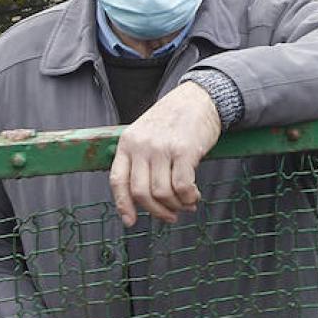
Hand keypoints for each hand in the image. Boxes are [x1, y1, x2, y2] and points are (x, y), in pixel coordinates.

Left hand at [110, 82, 221, 225]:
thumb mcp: (146, 132)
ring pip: (162, 193)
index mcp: (128, 142)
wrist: (199, 96)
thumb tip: (143, 196)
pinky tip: (194, 196)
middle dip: (156, 211)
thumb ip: (140, 158)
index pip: (118, 180)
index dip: (123, 205)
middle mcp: (142, 145)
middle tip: (170, 216)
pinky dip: (189, 197)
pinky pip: (183, 186)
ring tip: (187, 205)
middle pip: (141, 193)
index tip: (130, 221)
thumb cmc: (174, 117)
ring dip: (176, 206)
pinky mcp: (185, 150)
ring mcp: (163, 147)